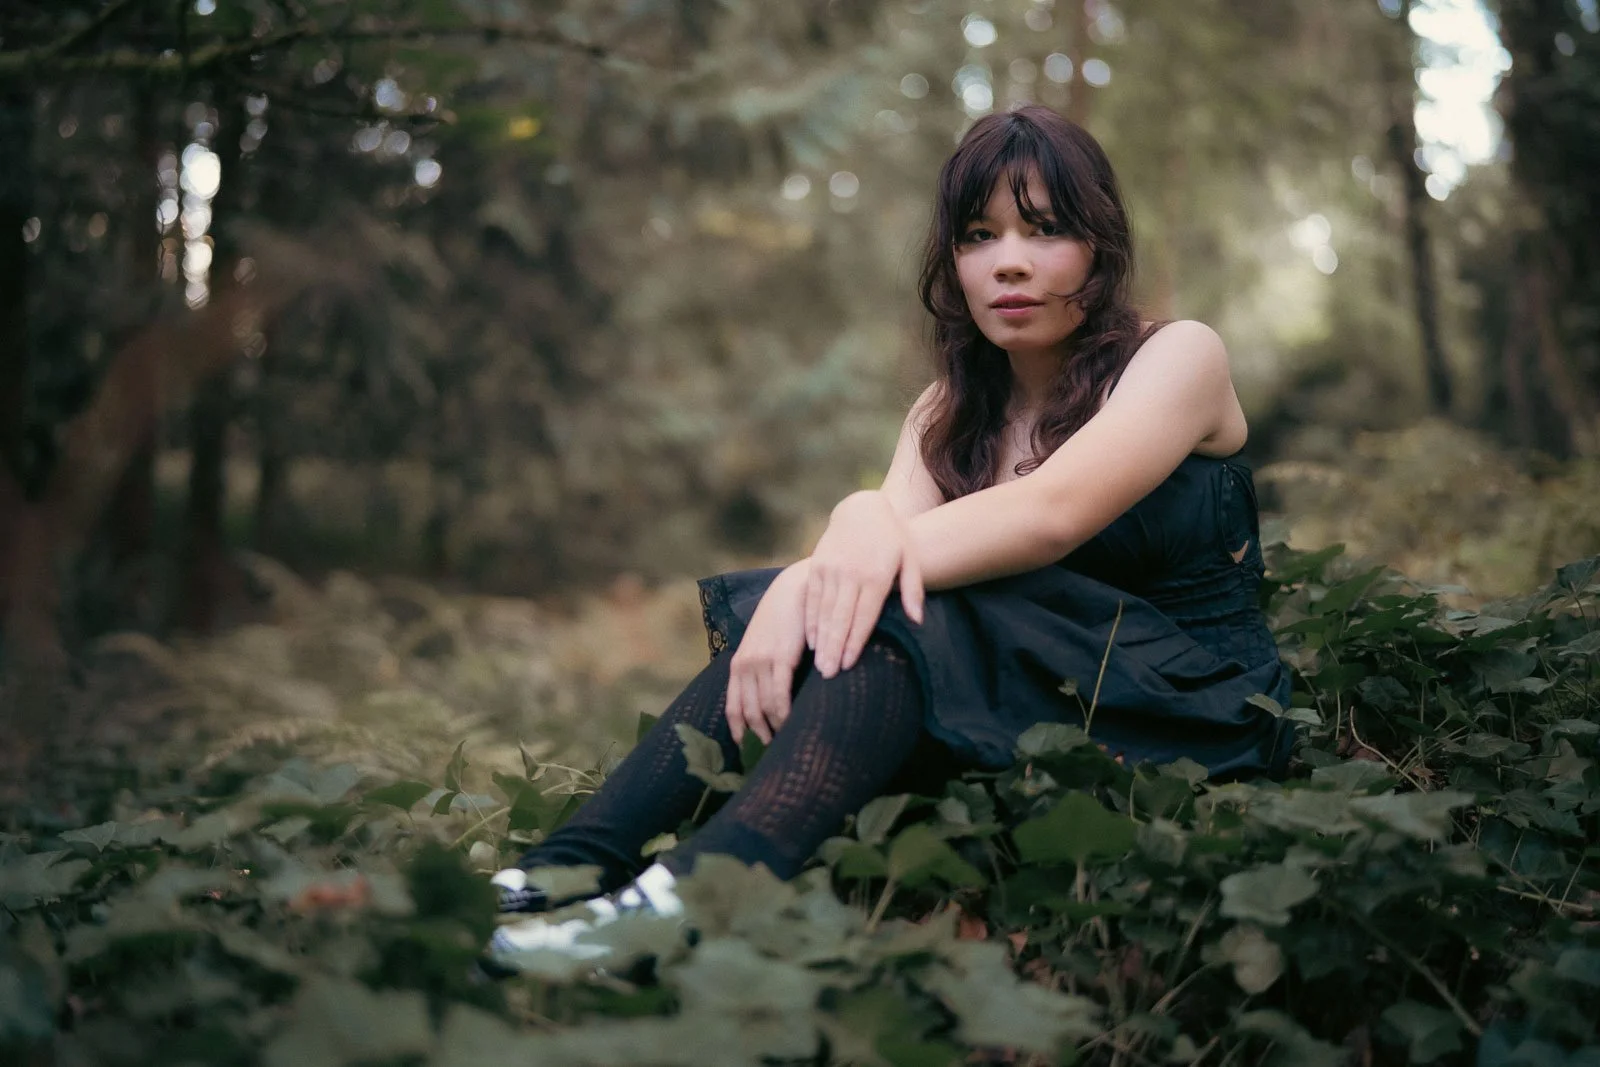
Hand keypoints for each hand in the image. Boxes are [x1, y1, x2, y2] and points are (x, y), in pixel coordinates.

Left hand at [725, 562, 810, 745]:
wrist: (794, 591)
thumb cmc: (783, 620)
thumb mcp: (764, 645)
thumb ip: (761, 669)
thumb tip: (767, 698)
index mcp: (738, 665)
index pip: (733, 707)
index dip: (739, 730)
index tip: (747, 747)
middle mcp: (744, 665)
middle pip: (749, 712)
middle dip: (760, 734)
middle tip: (773, 748)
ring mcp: (760, 662)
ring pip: (764, 708)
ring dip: (774, 727)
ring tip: (786, 739)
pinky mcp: (780, 658)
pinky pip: (779, 695)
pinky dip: (785, 713)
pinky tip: (792, 722)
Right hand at [805, 491, 923, 678]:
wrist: (862, 509)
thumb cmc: (892, 539)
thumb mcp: (910, 559)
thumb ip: (913, 590)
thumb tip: (918, 620)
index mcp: (875, 574)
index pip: (864, 615)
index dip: (856, 641)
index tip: (850, 664)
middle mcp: (850, 573)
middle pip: (840, 617)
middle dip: (835, 648)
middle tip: (830, 675)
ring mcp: (830, 569)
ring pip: (824, 611)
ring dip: (822, 640)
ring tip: (821, 665)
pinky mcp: (816, 566)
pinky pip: (811, 599)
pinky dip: (810, 621)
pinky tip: (811, 642)